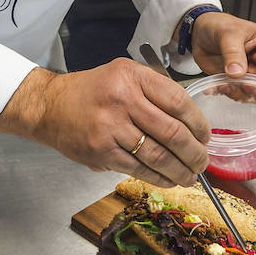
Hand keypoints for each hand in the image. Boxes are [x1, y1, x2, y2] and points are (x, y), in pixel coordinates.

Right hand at [0, 62, 209, 186]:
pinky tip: (168, 180)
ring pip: (158, 155)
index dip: (198, 124)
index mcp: (132, 76)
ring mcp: (110, 127)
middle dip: (194, 153)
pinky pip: (138, 168)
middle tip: (202, 162)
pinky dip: (158, 178)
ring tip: (189, 176)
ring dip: (180, 170)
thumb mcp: (123, 75)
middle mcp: (122, 99)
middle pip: (172, 132)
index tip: (205, 137)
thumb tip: (190, 124)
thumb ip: (154, 91)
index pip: (178, 101)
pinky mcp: (101, 151)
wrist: (50, 106)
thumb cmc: (92, 91)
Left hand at [189, 12, 255, 89]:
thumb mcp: (228, 34)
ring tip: (225, 85)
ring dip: (241, 94)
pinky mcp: (235, 81)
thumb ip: (233, 53)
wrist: (198, 31)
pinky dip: (227, 94)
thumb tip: (238, 73)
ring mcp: (249, 73)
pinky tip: (216, 87)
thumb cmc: (218, 24)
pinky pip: (236, 93)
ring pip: (254, 94)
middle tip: (244, 89)